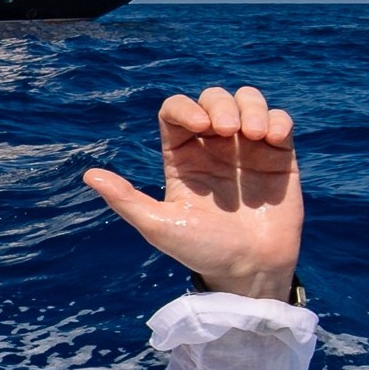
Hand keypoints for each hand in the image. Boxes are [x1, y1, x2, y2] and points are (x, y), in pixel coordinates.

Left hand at [82, 86, 302, 299]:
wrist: (250, 270)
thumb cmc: (202, 252)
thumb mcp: (158, 227)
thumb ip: (125, 200)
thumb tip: (89, 175)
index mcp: (182, 159)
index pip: (175, 112)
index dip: (185, 108)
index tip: (199, 127)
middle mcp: (213, 148)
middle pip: (212, 99)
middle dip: (219, 104)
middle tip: (226, 131)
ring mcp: (247, 150)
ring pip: (246, 101)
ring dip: (250, 106)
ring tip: (255, 134)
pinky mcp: (279, 156)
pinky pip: (280, 120)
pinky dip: (278, 119)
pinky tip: (273, 139)